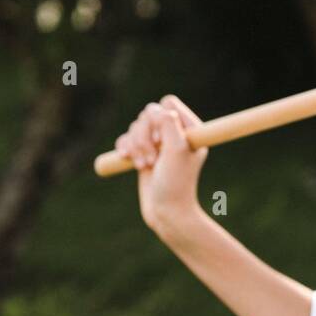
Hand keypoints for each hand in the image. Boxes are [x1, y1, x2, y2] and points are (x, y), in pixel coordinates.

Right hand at [112, 95, 208, 235]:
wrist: (166, 212)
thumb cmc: (176, 183)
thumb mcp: (176, 150)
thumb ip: (167, 124)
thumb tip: (156, 109)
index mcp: (190, 128)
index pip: (168, 103)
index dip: (158, 117)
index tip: (159, 140)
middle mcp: (175, 133)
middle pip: (149, 114)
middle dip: (144, 136)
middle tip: (152, 159)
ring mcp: (159, 143)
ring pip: (136, 126)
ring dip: (135, 145)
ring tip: (143, 166)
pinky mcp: (143, 153)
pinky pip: (126, 138)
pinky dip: (125, 148)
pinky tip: (127, 160)